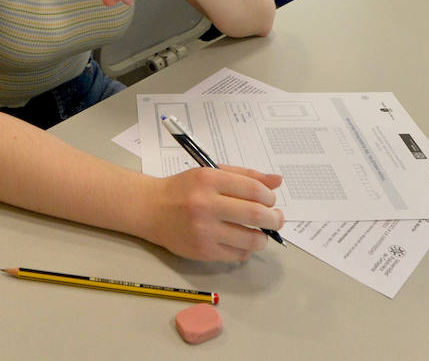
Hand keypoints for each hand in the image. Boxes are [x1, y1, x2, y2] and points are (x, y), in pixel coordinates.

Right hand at [142, 166, 284, 261]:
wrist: (151, 209)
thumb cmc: (184, 189)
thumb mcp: (211, 173)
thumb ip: (245, 176)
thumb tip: (277, 181)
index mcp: (209, 179)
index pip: (253, 189)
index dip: (269, 197)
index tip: (271, 200)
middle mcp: (206, 204)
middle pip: (256, 215)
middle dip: (275, 218)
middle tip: (276, 219)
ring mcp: (204, 230)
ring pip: (250, 239)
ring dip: (263, 238)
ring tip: (261, 232)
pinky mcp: (202, 251)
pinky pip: (237, 254)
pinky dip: (246, 249)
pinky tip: (242, 241)